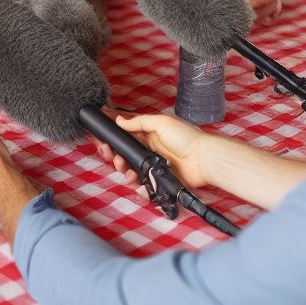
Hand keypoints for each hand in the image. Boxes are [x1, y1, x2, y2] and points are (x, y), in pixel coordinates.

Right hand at [94, 113, 210, 191]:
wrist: (204, 160)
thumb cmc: (186, 138)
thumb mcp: (161, 123)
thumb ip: (139, 122)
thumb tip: (119, 120)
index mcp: (148, 134)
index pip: (125, 135)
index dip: (112, 137)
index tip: (101, 139)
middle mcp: (148, 150)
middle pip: (124, 154)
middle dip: (113, 155)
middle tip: (110, 155)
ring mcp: (152, 166)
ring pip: (130, 170)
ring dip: (122, 169)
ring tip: (123, 168)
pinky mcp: (158, 180)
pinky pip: (142, 184)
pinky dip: (136, 184)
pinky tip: (135, 181)